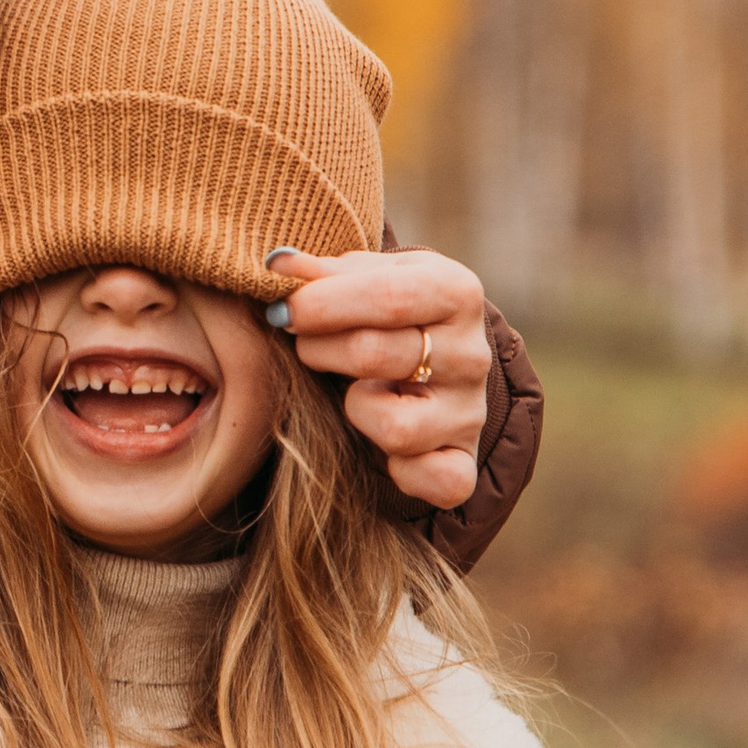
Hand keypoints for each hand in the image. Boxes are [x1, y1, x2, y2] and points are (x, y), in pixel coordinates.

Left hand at [265, 247, 489, 511]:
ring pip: (395, 428)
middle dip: (318, 349)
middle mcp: (471, 353)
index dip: (321, 304)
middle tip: (303, 343)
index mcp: (455, 291)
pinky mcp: (463, 462)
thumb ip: (319, 272)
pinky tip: (383, 446)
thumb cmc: (382, 310)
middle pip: (375, 356)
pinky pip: (438, 483)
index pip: (388, 296)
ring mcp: (470, 413)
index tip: (280, 309)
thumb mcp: (361, 277)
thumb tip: (276, 265)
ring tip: (351, 390)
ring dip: (354, 410)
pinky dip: (404, 472)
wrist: (431, 357)